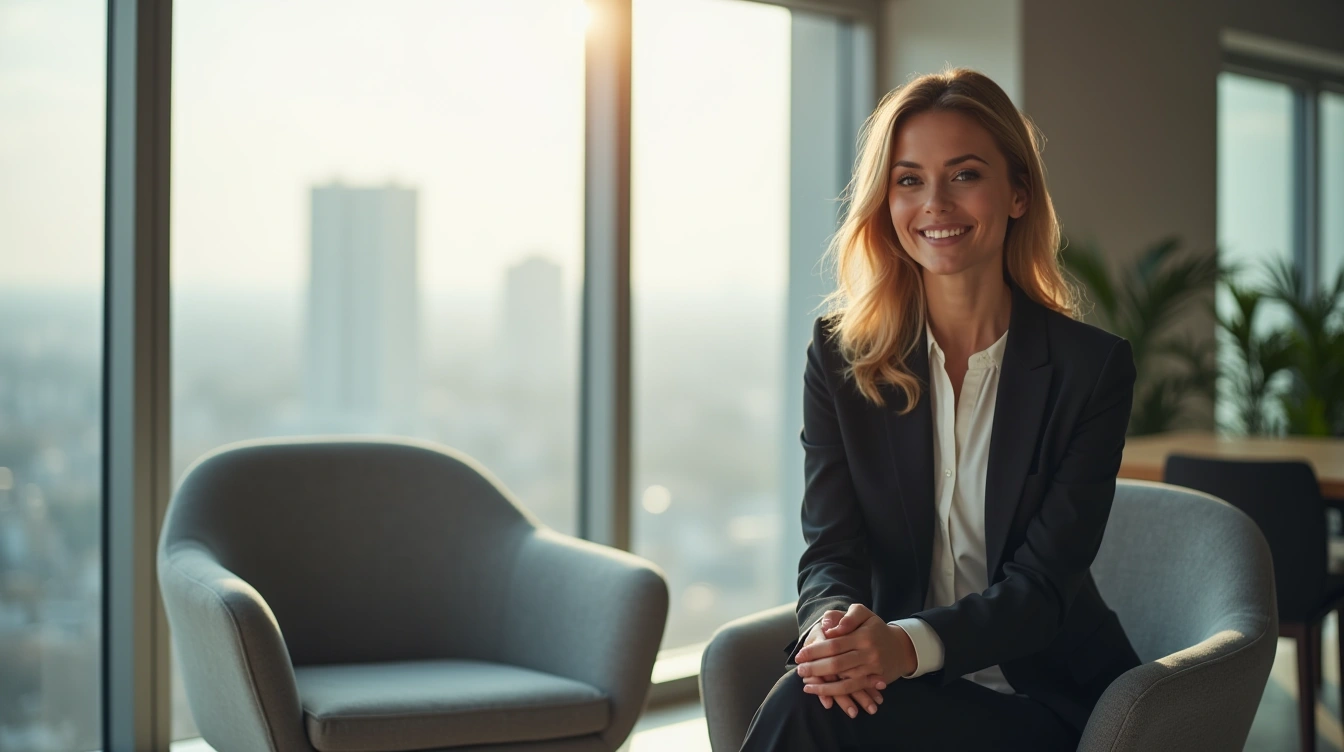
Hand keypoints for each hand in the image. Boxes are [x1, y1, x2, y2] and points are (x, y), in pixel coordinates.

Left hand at [796, 604, 916, 702]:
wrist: (901, 647)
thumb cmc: (874, 628)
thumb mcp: (863, 613)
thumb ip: (845, 617)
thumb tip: (828, 627)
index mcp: (862, 635)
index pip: (834, 644)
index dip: (815, 651)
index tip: (800, 655)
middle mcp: (868, 653)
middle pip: (837, 664)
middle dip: (815, 669)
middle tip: (799, 670)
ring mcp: (872, 669)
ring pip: (844, 681)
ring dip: (823, 685)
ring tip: (806, 684)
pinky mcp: (875, 681)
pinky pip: (853, 689)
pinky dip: (836, 693)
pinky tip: (823, 695)